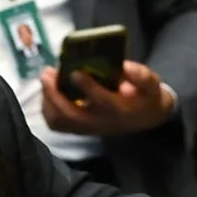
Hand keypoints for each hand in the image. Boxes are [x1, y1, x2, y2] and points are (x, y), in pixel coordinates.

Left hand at [40, 61, 174, 135]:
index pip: (101, 100)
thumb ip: (141, 76)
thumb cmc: (144, 96)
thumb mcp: (151, 84)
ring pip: (59, 121)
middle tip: (47, 73)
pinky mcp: (78, 129)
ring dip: (48, 101)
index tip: (75, 71)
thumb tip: (125, 67)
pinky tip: (46, 92)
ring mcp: (86, 128)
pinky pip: (57, 124)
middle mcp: (99, 121)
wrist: (143, 118)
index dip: (87, 86)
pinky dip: (47, 109)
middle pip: (70, 113)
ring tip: (46, 79)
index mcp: (118, 109)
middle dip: (55, 93)